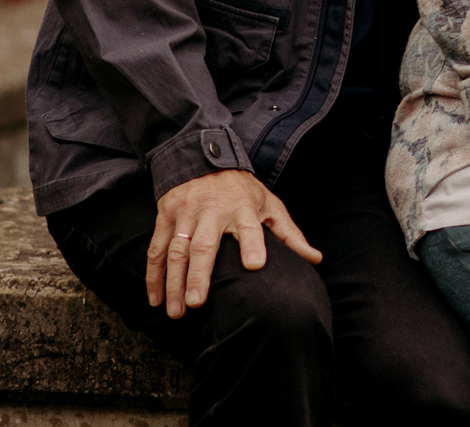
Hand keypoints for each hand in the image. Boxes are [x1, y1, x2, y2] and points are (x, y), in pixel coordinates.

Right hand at [146, 169, 320, 318]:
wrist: (204, 157)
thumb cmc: (242, 190)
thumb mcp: (269, 204)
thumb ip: (289, 234)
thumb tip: (316, 259)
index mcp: (242, 207)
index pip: (249, 227)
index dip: (252, 244)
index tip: (254, 266)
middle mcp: (212, 210)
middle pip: (204, 245)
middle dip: (200, 275)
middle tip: (197, 303)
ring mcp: (186, 213)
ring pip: (176, 250)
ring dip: (173, 282)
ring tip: (176, 311)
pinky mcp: (166, 217)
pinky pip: (156, 248)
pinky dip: (153, 275)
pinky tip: (154, 298)